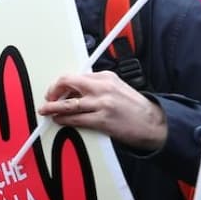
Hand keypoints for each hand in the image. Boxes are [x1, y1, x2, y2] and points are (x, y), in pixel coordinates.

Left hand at [39, 71, 166, 150]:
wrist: (154, 124)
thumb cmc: (135, 107)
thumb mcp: (117, 88)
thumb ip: (96, 87)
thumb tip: (74, 92)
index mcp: (106, 76)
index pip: (76, 76)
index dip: (61, 83)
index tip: (56, 89)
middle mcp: (102, 87)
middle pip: (68, 82)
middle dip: (53, 90)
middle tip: (48, 98)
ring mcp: (102, 104)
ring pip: (68, 103)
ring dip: (53, 107)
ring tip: (46, 110)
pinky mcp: (102, 120)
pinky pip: (77, 119)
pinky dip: (64, 120)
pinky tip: (60, 120)